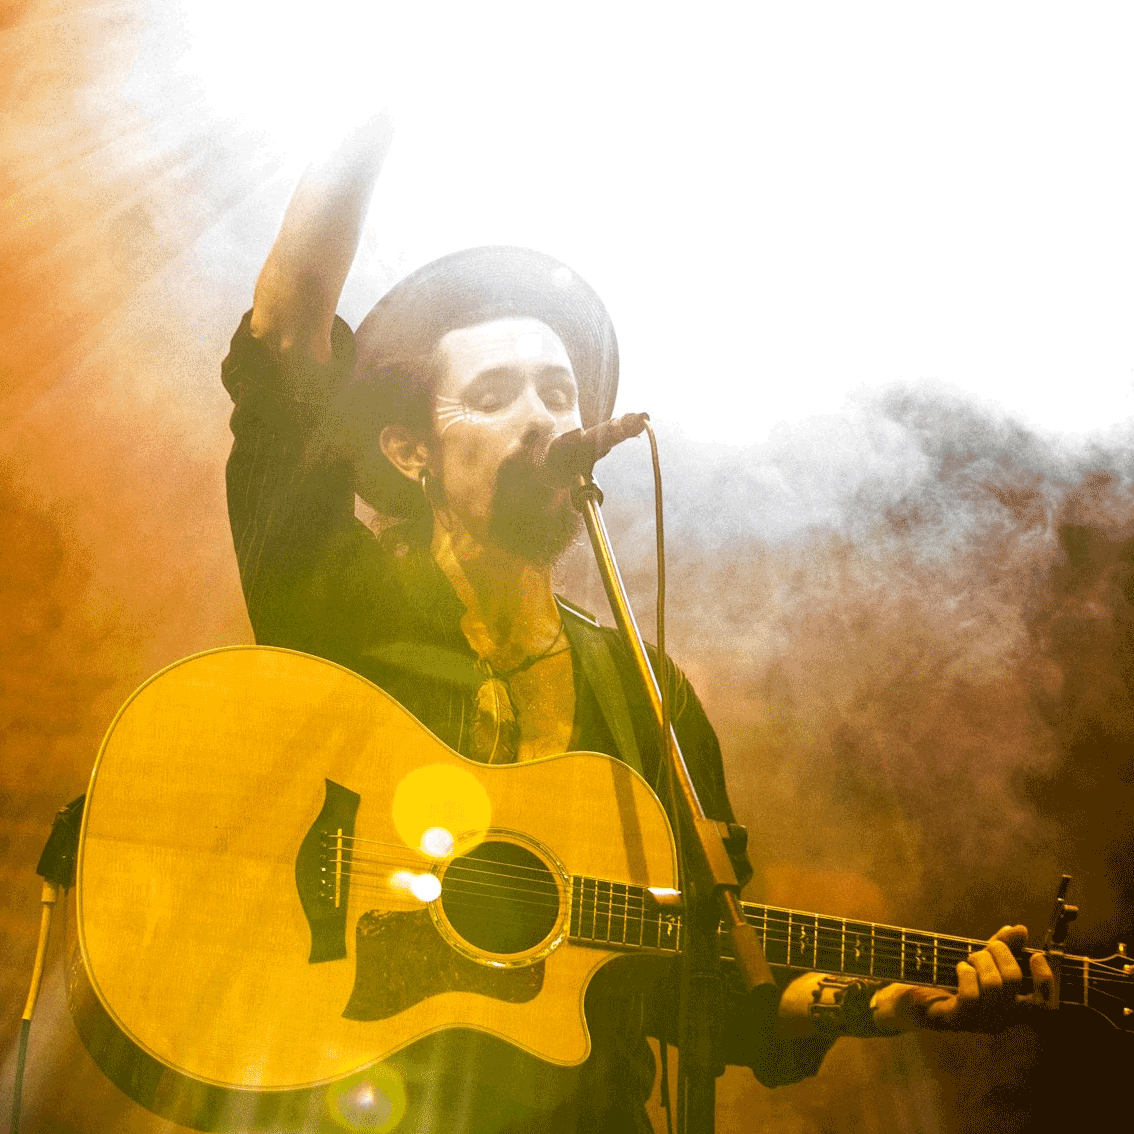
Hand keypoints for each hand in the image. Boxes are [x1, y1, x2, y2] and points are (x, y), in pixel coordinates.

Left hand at [882, 924, 1054, 1031]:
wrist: (910, 1000)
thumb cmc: (949, 980)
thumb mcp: (979, 961)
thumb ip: (1002, 948)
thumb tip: (1020, 930)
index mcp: (1012, 1009)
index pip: (1045, 1006)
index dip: (1047, 981)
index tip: (1034, 956)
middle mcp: (1001, 1020)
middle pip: (1013, 980)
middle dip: (998, 952)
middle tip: (983, 949)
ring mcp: (980, 1023)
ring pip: (994, 985)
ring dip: (979, 960)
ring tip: (968, 959)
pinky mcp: (957, 1020)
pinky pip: (972, 996)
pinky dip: (966, 974)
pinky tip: (959, 969)